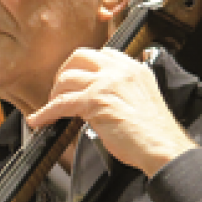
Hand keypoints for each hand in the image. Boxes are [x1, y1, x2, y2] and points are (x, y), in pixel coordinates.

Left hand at [27, 48, 195, 177]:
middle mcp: (120, 71)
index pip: (102, 54)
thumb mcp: (142, 99)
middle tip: (59, 91)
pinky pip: (61, 103)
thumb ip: (123, 90)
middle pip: (80, 56)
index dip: (83, 67)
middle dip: (64, 73)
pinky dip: (45, 112)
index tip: (76, 81)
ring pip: (67, 78)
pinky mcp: (95, 102)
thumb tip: (99, 97)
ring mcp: (107, 84)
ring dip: (54, 94)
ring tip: (51, 109)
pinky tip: (39, 120)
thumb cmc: (154, 133)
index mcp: (134, 68)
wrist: (162, 147)